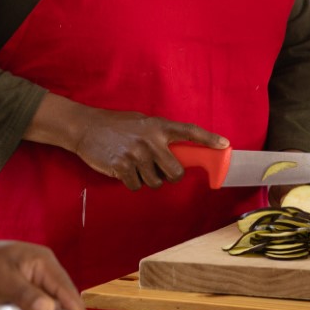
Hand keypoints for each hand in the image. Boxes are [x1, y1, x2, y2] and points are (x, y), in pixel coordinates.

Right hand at [70, 107, 228, 190]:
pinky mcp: (122, 167)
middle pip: (175, 172)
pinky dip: (131, 182)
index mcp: (157, 126)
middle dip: (170, 176)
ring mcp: (136, 154)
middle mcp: (150, 140)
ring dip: (147, 179)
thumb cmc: (115, 125)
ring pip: (155, 182)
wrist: (85, 127)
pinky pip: (137, 186)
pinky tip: (122, 169)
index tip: (225, 145)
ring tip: (134, 165)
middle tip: (159, 170)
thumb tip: (179, 153)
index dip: (208, 139)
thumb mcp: (141, 122)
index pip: (188, 131)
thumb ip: (159, 135)